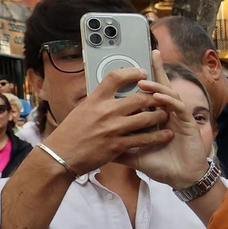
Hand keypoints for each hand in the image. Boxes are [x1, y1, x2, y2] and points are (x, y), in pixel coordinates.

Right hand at [42, 67, 172, 174]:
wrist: (61, 156)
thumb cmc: (70, 133)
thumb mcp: (82, 110)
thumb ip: (99, 101)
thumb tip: (113, 93)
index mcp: (95, 100)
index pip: (115, 77)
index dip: (132, 73)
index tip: (142, 72)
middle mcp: (105, 111)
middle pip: (139, 98)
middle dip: (155, 97)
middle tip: (162, 98)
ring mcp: (113, 129)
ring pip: (146, 118)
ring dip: (160, 115)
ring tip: (166, 114)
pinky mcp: (118, 145)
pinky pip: (144, 139)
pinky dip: (158, 136)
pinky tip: (166, 134)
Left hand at [121, 51, 210, 187]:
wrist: (180, 178)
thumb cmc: (162, 165)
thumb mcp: (134, 156)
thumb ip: (118, 148)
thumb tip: (97, 146)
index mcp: (155, 117)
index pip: (148, 94)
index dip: (144, 79)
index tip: (133, 67)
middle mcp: (168, 113)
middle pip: (162, 86)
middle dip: (157, 70)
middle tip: (151, 54)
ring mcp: (178, 116)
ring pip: (168, 94)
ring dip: (156, 86)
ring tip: (143, 82)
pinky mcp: (187, 122)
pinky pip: (178, 107)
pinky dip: (167, 100)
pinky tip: (158, 97)